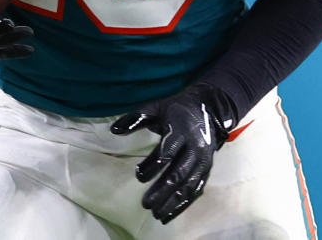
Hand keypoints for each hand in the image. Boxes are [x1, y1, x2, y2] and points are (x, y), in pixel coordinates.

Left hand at [110, 84, 235, 223]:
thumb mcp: (155, 108)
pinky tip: (169, 215)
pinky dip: (183, 205)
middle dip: (162, 190)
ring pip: (188, 186)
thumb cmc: (175, 110)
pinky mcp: (206, 170)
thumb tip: (113, 129)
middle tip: (145, 204)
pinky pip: (196, 190)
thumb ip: (135, 118)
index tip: (138, 176)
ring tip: (156, 215)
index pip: (168, 152)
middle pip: (178, 173)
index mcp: (181, 131)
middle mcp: (195, 148)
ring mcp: (203, 161)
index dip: (153, 165)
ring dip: (173, 202)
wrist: (208, 110)